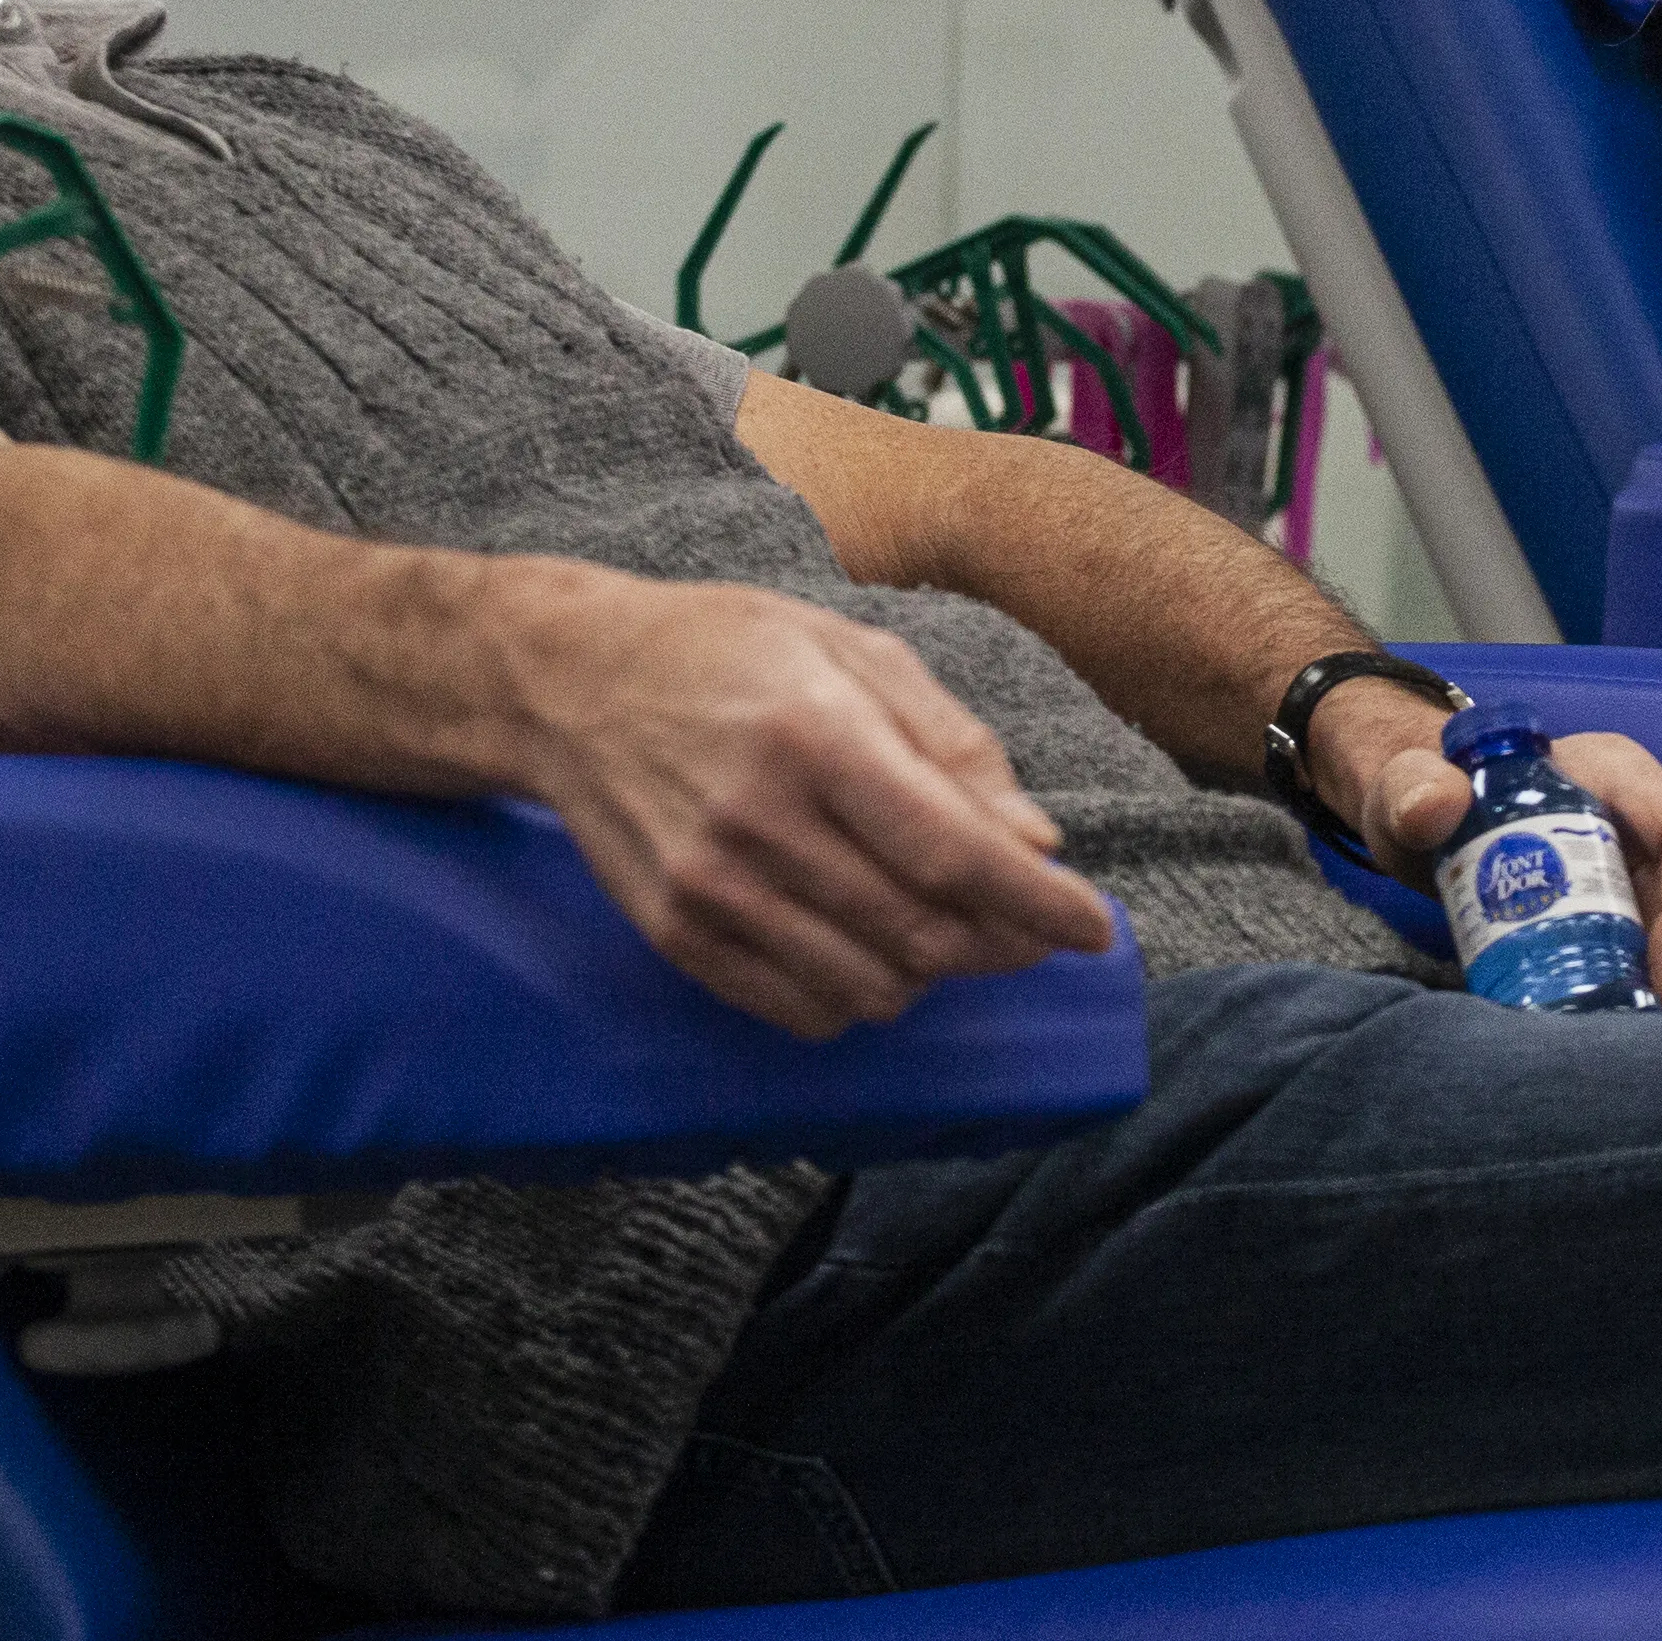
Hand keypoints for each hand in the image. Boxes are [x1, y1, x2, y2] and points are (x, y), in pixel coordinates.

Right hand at [490, 569, 1118, 1039]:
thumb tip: (1034, 841)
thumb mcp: (850, 650)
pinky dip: (858, 996)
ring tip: (941, 924)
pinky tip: (865, 944)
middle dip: (1001, 943)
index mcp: (814, 734)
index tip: (1093, 926)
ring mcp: (709, 888)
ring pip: (870, 987)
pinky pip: (799, 1010)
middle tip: (1028, 923)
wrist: (567, 682)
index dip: (1038, 903)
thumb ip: (951, 745)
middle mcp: (758, 820)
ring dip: (931, 974)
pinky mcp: (675, 935)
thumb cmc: (724, 650)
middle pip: (921, 933)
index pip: (953, 851)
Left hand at [1339, 697, 1661, 1006]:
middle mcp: (1640, 820)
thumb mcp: (1405, 789)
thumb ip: (1410, 789)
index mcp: (1615, 774)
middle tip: (1639, 1019)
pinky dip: (1632, 993)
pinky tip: (1594, 1024)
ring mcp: (1634, 867)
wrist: (1414, 817)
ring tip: (1610, 1029)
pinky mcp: (1618, 909)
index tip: (1660, 977)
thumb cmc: (1420, 791)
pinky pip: (1649, 956)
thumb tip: (1437, 805)